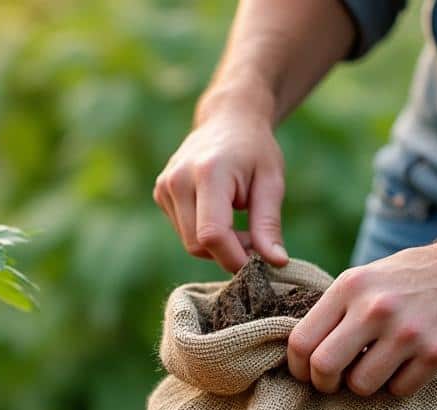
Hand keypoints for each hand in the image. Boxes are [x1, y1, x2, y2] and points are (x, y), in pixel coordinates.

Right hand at [153, 108, 289, 272]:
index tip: (258, 263)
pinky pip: (183, 231)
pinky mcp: (160, 193)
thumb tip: (276, 263)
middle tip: (254, 239)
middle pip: (197, 244)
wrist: (227, 119)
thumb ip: (268, 224)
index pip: (212, 234)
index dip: (234, 258)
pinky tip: (220, 213)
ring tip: (239, 223)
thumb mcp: (271, 182)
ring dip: (217, 245)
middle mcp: (178, 179)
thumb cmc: (255, 150)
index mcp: (208, 173)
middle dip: (228, 253)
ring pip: (189, 242)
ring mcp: (164, 186)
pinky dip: (204, 234)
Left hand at [286, 241, 436, 396]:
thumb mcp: (364, 279)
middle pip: (324, 368)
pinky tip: (406, 365)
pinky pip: (399, 391)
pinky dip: (398, 385)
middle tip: (333, 382)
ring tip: (375, 367)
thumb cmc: (409, 279)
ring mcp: (408, 332)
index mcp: (351, 287)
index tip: (306, 372)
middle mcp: (376, 308)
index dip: (297, 367)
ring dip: (364, 385)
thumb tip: (299, 355)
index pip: (302, 341)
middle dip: (324, 383)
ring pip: (361, 386)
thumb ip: (333, 311)